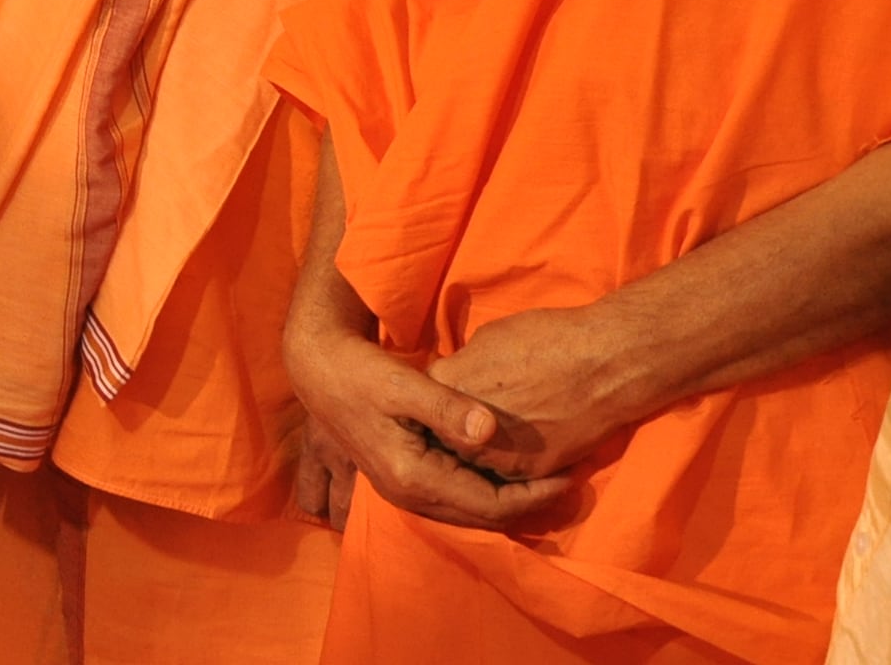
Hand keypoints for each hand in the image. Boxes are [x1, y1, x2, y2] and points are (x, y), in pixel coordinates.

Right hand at [285, 319, 574, 533]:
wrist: (319, 371)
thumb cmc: (361, 372)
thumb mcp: (404, 383)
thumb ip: (447, 408)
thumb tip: (488, 429)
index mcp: (412, 477)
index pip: (490, 505)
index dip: (535, 495)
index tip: (571, 474)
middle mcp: (407, 496)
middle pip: (484, 518)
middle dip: (530, 503)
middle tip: (570, 478)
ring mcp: (402, 494)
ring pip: (470, 514)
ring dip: (509, 502)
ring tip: (546, 479)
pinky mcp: (400, 482)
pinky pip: (455, 502)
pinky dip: (486, 494)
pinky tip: (505, 474)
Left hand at [425, 303, 647, 482]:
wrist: (605, 365)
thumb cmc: (546, 339)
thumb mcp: (487, 339)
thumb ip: (462, 366)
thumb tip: (454, 377)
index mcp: (450, 387)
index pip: (424, 403)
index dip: (432, 402)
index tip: (439, 401)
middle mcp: (467, 428)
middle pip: (444, 437)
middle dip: (451, 430)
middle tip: (466, 421)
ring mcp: (499, 455)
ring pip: (474, 460)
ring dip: (477, 449)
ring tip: (495, 432)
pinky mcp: (530, 472)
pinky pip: (506, 472)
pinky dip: (508, 460)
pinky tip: (520, 443)